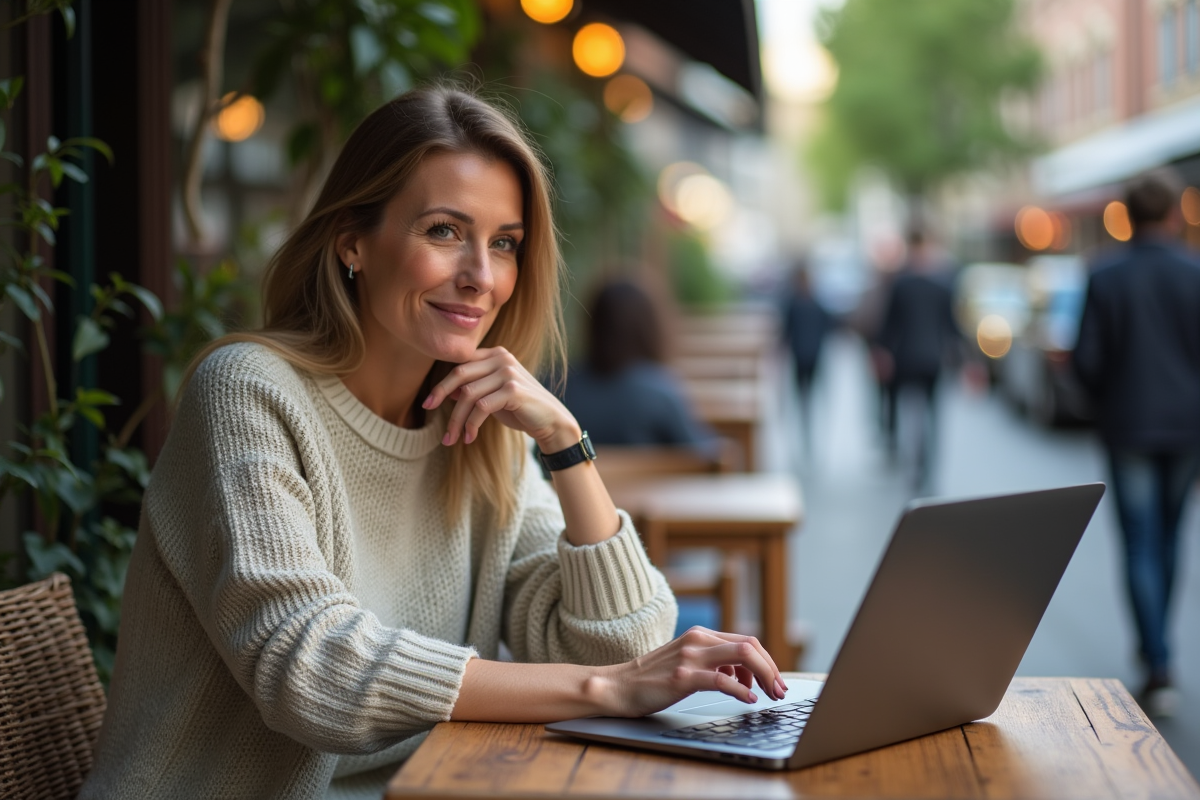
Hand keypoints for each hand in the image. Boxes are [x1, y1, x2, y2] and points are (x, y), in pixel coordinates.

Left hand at [423, 346, 577, 450]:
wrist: (551, 421)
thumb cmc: (521, 409)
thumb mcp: (493, 397)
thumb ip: (473, 389)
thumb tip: (446, 392)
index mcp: (495, 354)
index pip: (460, 365)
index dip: (441, 384)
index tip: (427, 403)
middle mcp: (501, 358)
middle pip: (459, 375)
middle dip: (440, 395)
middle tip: (428, 413)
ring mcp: (508, 372)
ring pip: (468, 394)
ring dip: (457, 420)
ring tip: (452, 439)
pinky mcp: (513, 389)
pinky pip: (481, 407)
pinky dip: (472, 424)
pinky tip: (471, 437)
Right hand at [596, 627, 787, 717]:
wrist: (618, 686)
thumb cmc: (653, 678)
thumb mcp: (686, 661)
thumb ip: (713, 661)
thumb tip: (744, 674)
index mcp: (701, 636)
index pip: (747, 641)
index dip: (767, 662)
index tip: (775, 682)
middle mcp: (698, 641)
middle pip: (750, 646)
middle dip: (772, 669)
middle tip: (779, 690)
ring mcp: (690, 657)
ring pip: (742, 656)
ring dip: (764, 677)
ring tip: (768, 695)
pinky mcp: (682, 677)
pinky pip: (721, 679)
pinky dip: (741, 690)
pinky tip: (747, 700)